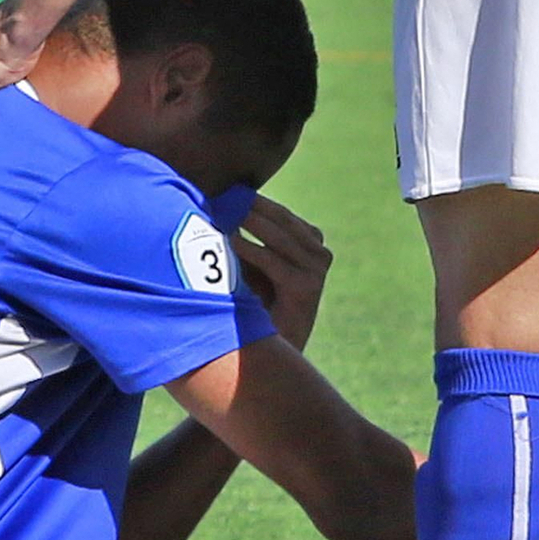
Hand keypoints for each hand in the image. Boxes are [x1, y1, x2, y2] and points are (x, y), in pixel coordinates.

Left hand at [232, 198, 331, 351]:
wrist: (270, 350)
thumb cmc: (255, 303)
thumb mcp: (252, 263)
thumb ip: (244, 236)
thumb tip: (218, 204)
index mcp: (312, 244)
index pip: (281, 214)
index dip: (254, 201)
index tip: (226, 189)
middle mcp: (320, 254)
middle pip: (282, 221)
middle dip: (250, 207)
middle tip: (222, 194)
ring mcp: (317, 271)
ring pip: (279, 237)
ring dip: (249, 222)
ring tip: (223, 210)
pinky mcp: (307, 289)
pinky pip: (274, 262)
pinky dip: (251, 250)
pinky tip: (230, 241)